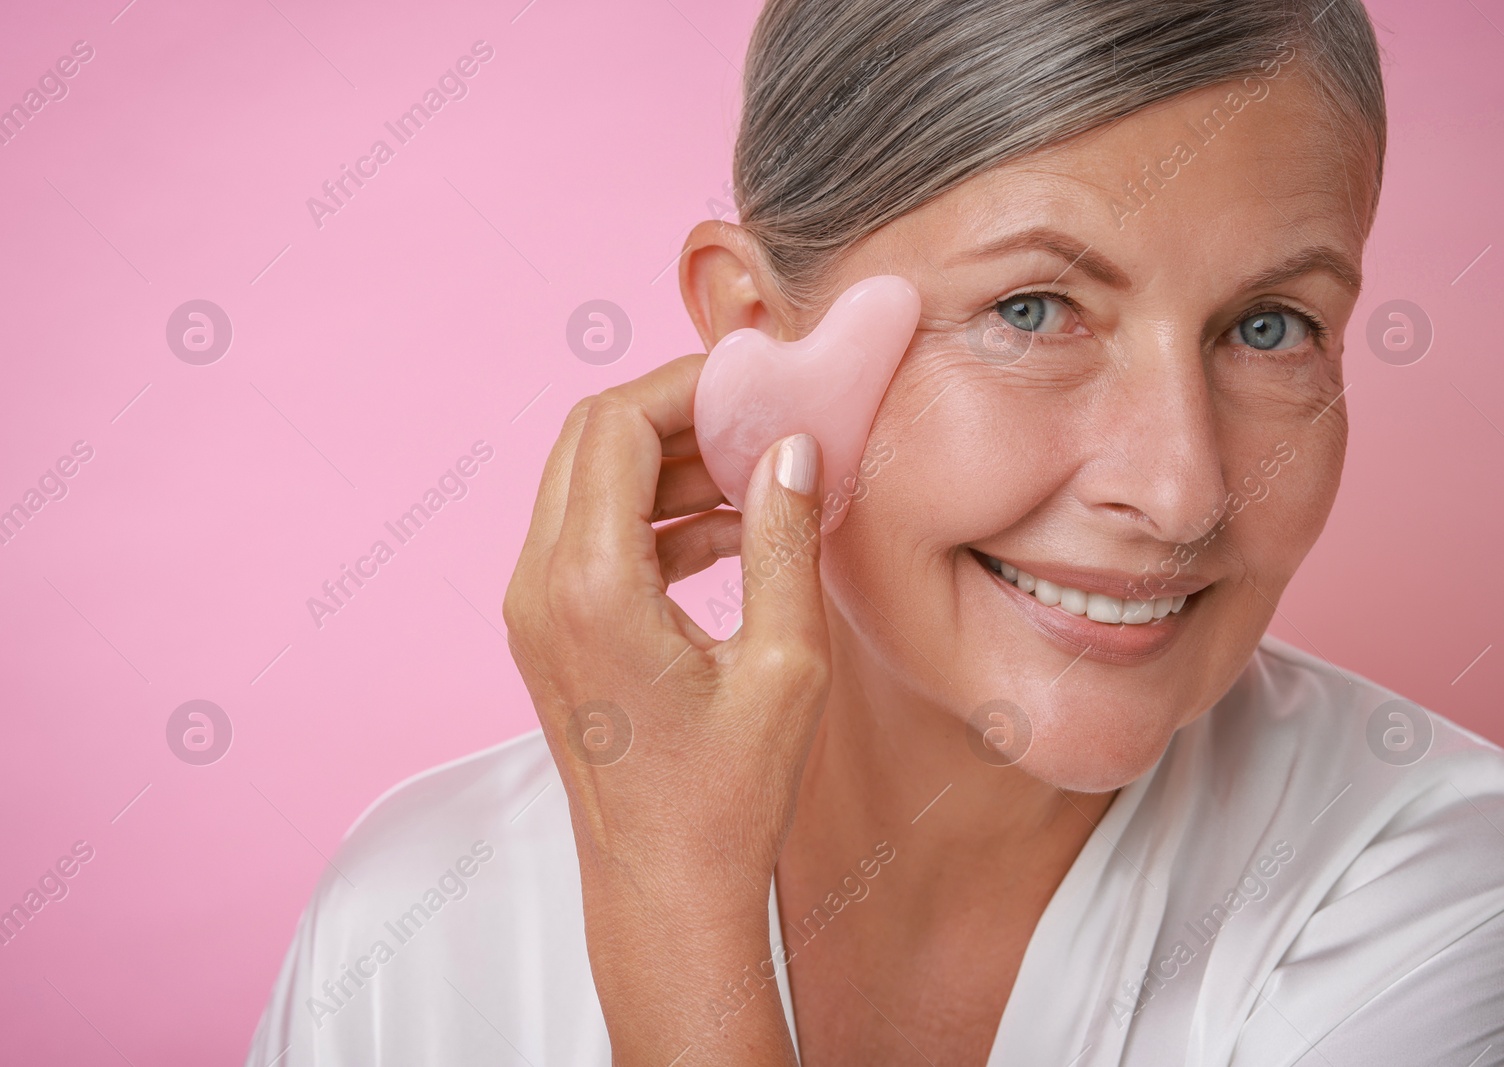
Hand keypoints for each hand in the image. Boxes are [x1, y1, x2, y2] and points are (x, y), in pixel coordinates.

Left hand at [501, 353, 830, 1063]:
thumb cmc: (726, 798)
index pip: (614, 424)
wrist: (665, 891)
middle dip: (674, 415)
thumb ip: (786, 541)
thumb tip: (791, 448)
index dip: (685, 385)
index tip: (754, 382)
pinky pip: (591, 537)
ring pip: (586, 484)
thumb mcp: (785, 663)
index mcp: (588, 585)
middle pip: (588, 441)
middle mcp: (539, 587)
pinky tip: (730, 533)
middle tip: (756, 420)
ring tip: (756, 477)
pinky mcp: (549, 632)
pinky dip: (652, 516)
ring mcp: (533, 611)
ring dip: (666, 465)